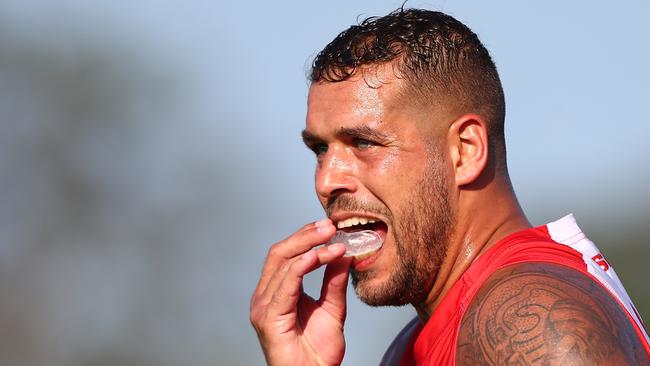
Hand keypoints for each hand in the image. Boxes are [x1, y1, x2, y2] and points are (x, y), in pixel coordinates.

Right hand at [250, 219, 351, 365]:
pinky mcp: (268, 317)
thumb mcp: (332, 308)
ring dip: (310, 247)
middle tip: (330, 226)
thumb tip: (343, 252)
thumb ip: (334, 281)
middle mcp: (264, 297)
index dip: (306, 237)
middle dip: (306, 235)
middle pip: (279, 252)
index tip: (330, 227)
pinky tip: (321, 256)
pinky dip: (303, 265)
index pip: (285, 254)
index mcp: (275, 292)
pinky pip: (286, 282)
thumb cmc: (318, 352)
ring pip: (282, 262)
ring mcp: (263, 306)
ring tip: (333, 239)